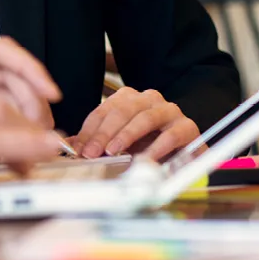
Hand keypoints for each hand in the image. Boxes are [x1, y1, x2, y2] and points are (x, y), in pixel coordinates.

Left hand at [72, 87, 198, 160]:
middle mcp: (149, 100)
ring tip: (114, 151)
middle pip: (122, 110)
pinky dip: (157, 148)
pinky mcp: (187, 127)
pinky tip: (145, 160)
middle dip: (104, 132)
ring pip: (145, 118)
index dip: (90, 130)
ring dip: (127, 135)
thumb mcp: (119, 143)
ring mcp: (169, 111)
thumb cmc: (148, 145)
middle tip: (94, 151)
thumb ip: (97, 142)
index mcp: (129, 99)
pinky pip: (171, 135)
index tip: (81, 148)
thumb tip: (71, 147)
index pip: (104, 110)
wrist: (184, 154)